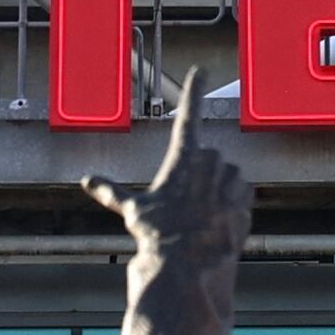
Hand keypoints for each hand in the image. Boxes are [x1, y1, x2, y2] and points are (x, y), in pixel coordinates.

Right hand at [79, 81, 250, 247]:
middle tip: (187, 205)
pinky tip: (220, 223)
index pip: (188, 115)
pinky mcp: (246, 197)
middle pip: (208, 159)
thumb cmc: (159, 234)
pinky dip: (233, 205)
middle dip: (200, 177)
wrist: (188, 264)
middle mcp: (210, 161)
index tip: (201, 70)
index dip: (194, 90)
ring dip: (218, 190)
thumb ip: (113, 192)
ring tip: (203, 217)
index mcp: (183, 156)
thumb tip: (87, 181)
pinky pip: (242, 194)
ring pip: (227, 176)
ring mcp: (231, 178)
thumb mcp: (133, 211)